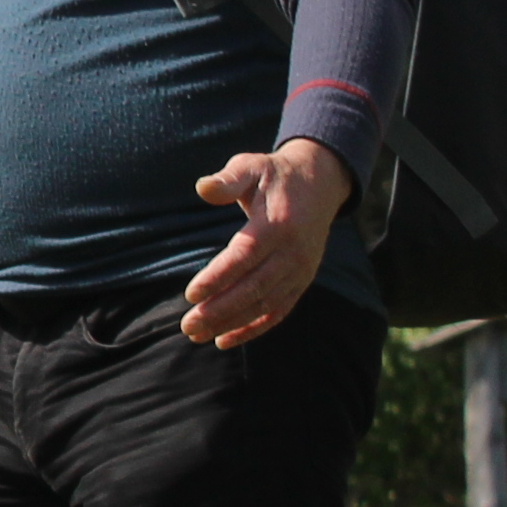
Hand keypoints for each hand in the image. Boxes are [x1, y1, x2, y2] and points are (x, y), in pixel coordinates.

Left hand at [183, 137, 357, 347]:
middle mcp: (293, 252)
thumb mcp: (251, 166)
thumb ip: (228, 179)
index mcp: (278, 224)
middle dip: (219, 310)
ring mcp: (300, 270)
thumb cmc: (274, 175)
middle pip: (254, 287)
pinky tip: (224, 340)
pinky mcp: (302, 280)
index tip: (190, 295)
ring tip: (198, 335)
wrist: (319, 184)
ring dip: (231, 323)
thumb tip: (203, 188)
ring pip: (265, 304)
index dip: (218, 277)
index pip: (244, 256)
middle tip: (187, 325)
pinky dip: (254, 328)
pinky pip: (278, 310)